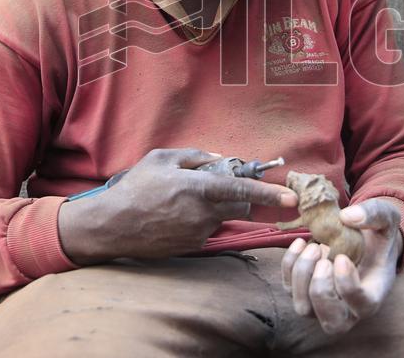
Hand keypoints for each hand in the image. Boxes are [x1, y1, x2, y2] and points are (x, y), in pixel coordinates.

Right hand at [58, 148, 297, 263]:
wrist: (112, 225)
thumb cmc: (136, 187)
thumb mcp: (162, 158)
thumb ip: (195, 155)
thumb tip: (219, 159)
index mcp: (199, 188)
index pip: (243, 191)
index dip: (270, 194)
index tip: (291, 199)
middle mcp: (203, 213)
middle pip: (240, 206)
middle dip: (239, 197)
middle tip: (216, 187)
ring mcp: (199, 233)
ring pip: (223, 218)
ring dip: (217, 208)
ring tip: (184, 201)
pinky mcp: (193, 247)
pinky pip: (208, 230)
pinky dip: (202, 220)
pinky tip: (177, 215)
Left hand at [281, 198, 402, 333]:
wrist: (363, 242)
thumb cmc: (378, 236)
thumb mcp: (386, 219)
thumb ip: (374, 214)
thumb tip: (347, 216)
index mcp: (373, 297)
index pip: (361, 305)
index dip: (347, 284)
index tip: (342, 257)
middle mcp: (348, 311)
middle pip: (331, 321)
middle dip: (322, 286)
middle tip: (324, 252)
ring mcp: (322, 306)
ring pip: (304, 308)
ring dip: (303, 274)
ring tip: (314, 246)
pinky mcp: (303, 292)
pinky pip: (288, 288)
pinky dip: (289, 265)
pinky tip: (300, 243)